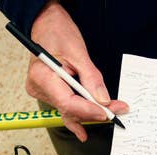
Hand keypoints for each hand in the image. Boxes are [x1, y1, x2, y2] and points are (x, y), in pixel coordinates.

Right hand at [27, 1, 127, 140]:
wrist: (46, 25)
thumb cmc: (57, 33)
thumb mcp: (79, 52)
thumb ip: (92, 78)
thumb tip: (103, 100)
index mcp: (42, 76)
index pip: (67, 102)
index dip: (88, 110)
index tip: (107, 113)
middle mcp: (39, 88)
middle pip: (70, 109)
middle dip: (94, 112)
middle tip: (117, 111)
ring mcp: (42, 92)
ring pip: (69, 110)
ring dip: (89, 112)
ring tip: (110, 112)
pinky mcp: (49, 93)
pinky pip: (66, 106)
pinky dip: (80, 111)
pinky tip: (84, 127)